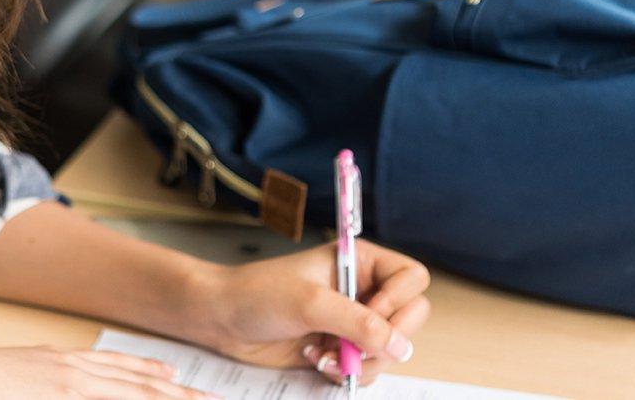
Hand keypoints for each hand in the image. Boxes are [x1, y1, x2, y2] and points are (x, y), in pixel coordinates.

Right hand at [0, 345, 219, 398]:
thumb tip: (51, 384)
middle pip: (138, 384)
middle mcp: (71, 372)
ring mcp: (69, 387)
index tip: (178, 381)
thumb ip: (41, 383)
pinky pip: (110, 399)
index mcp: (58, 365)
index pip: (117, 370)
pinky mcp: (64, 395)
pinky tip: (162, 397)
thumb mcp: (12, 378)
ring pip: (133, 394)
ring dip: (170, 399)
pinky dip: (139, 398)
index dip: (151, 376)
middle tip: (212, 398)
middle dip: (177, 394)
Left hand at [198, 240, 430, 385]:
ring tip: (323, 354)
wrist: (223, 320)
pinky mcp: (340, 348)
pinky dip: (345, 371)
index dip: (398, 301)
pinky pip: (366, 369)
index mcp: (360, 262)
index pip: (411, 279)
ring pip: (389, 351)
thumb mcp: (310, 304)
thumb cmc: (258, 294)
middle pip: (410, 318)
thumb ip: (358, 323)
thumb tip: (400, 346)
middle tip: (351, 345)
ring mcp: (352, 321)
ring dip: (360, 361)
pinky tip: (316, 359)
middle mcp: (362, 291)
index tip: (370, 314)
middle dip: (381, 340)